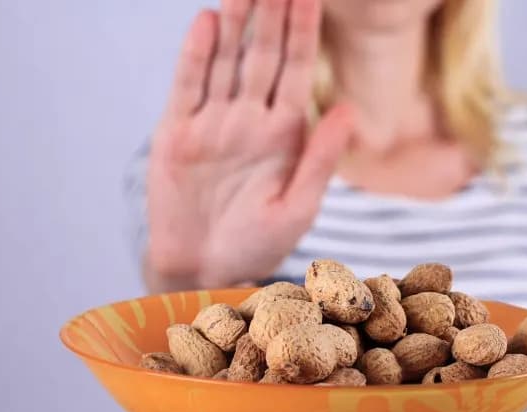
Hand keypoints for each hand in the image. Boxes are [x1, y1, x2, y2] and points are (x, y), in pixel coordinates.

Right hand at [146, 0, 354, 289]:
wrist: (204, 270)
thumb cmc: (257, 243)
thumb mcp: (298, 206)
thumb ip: (321, 158)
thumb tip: (349, 109)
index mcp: (284, 133)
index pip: (297, 70)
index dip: (305, 31)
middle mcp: (249, 119)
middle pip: (262, 55)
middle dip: (272, 14)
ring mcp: (213, 122)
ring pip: (225, 61)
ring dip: (235, 23)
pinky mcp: (178, 133)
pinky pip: (189, 87)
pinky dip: (196, 55)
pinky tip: (206, 22)